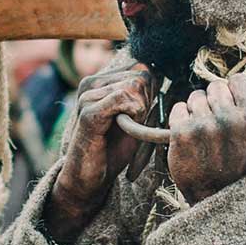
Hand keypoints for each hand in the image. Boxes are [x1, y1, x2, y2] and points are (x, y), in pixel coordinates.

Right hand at [49, 62, 150, 239]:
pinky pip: (122, 97)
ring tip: (125, 127)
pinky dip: (133, 114)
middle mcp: (91, 83)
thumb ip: (143, 94)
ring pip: (134, 85)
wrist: (90, 178)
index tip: (139, 114)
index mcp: (100, 80)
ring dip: (140, 111)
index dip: (150, 92)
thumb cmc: (113, 148)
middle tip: (132, 123)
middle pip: (141, 75)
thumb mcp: (133, 116)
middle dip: (147, 101)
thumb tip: (158, 74)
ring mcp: (87, 96)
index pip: (140, 67)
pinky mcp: (88, 112)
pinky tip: (124, 127)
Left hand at [167, 74, 245, 203]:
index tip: (235, 109)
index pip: (238, 80)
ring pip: (196, 96)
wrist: (219, 199)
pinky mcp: (182, 133)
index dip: (236, 93)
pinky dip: (182, 120)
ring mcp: (204, 125)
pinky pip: (179, 108)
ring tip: (206, 134)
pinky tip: (191, 137)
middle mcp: (230, 119)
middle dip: (216, 102)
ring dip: (199, 111)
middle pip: (216, 86)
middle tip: (220, 126)